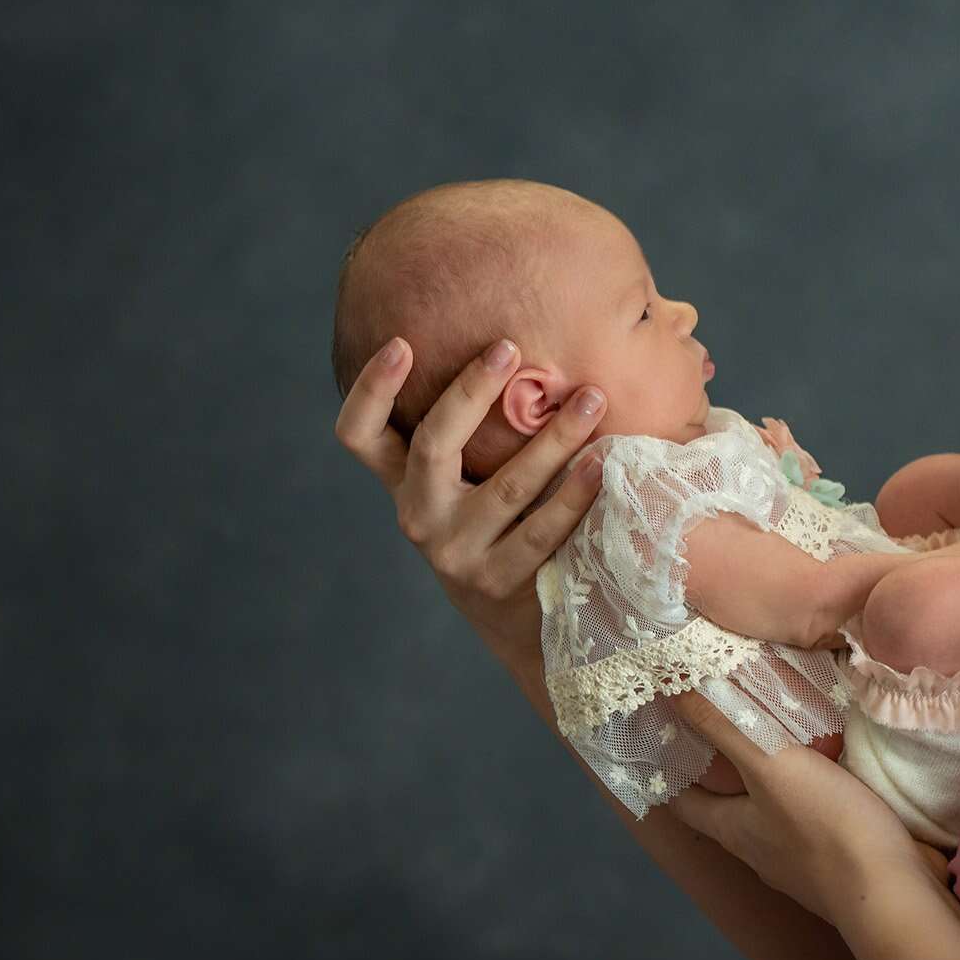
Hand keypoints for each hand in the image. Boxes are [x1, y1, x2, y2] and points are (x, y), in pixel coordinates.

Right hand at [333, 335, 608, 671]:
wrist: (518, 616)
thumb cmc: (501, 519)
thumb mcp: (470, 478)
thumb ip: (477, 428)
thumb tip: (523, 343)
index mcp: (404, 481)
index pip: (360, 435)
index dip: (370, 390)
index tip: (401, 343)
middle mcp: (419, 514)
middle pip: (432, 445)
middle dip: (470, 392)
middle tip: (509, 348)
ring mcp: (455, 552)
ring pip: (507, 485)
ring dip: (554, 437)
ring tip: (591, 399)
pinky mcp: (498, 581)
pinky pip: (542, 530)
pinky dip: (573, 495)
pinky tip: (600, 465)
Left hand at [667, 691, 948, 924]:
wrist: (891, 891)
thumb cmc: (823, 827)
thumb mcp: (770, 765)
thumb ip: (726, 727)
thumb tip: (671, 689)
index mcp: (733, 830)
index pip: (684, 801)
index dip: (671, 770)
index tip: (668, 735)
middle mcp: (760, 849)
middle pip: (730, 806)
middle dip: (728, 768)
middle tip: (735, 718)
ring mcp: (801, 860)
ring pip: (775, 813)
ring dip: (776, 780)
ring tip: (788, 734)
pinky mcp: (839, 859)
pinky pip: (817, 819)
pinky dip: (817, 793)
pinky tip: (835, 769)